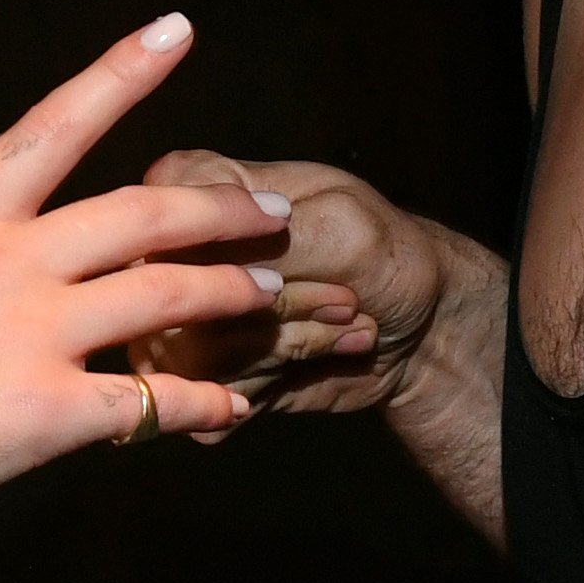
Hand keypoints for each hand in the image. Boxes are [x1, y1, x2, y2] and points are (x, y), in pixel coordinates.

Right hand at [0, 18, 292, 494]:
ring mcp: (34, 336)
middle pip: (143, 216)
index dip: (119, 74)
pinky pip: (150, 402)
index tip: (176, 31)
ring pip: (165, 298)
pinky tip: (232, 407)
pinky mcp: (50, 411)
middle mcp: (9, 265)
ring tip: (271, 292)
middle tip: (270, 211)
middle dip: (219, 209)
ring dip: (231, 292)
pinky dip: (200, 404)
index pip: (53, 126)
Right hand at [130, 152, 440, 440]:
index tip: (293, 246)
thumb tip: (192, 265)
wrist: (424, 332)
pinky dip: (284, 376)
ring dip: (293, 341)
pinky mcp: (203, 381)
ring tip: (346, 320)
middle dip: (280, 304)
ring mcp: (181, 321)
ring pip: (201, 349)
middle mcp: (176, 255)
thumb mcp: (339, 226)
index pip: (159, 214)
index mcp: (195, 189)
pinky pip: (216, 393)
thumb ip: (263, 239)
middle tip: (345, 298)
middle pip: (183, 292)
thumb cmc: (385, 257)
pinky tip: (327, 353)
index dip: (223, 243)